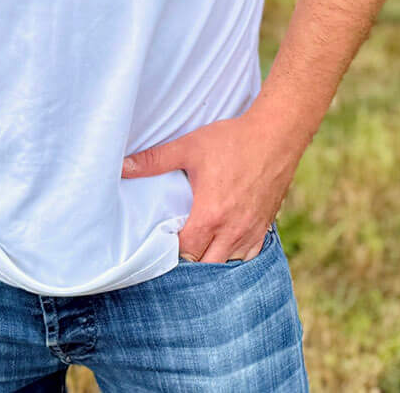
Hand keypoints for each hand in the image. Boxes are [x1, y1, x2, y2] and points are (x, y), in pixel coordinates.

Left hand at [120, 108, 304, 263]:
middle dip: (190, 259)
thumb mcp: (190, 147)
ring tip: (200, 247)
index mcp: (210, 216)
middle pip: (205, 265)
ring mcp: (252, 231)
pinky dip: (235, 255)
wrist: (277, 133)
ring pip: (228, 264)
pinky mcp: (266, 226)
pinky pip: (250, 256)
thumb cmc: (233, 140)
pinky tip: (225, 244)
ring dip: (212, 260)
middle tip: (179, 244)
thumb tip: (122, 166)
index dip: (171, 249)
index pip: (184, 252)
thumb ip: (154, 160)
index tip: (164, 239)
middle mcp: (232, 230)